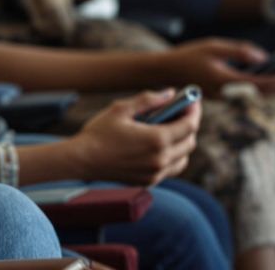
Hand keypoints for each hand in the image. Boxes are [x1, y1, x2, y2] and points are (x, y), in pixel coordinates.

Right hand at [68, 89, 198, 185]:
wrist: (82, 160)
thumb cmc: (98, 132)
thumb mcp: (120, 109)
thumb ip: (148, 100)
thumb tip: (170, 93)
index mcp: (156, 139)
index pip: (189, 125)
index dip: (193, 111)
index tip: (192, 101)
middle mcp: (160, 159)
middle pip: (190, 142)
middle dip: (189, 125)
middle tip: (180, 112)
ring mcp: (156, 173)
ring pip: (184, 157)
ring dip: (182, 142)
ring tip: (169, 129)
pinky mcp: (149, 181)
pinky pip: (171, 169)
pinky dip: (172, 156)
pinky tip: (158, 146)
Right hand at [164, 38, 274, 94]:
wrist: (165, 71)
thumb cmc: (188, 56)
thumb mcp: (214, 46)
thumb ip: (239, 51)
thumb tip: (263, 58)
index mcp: (224, 80)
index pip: (259, 84)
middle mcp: (225, 93)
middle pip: (259, 93)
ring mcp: (221, 97)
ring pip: (251, 94)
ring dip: (266, 86)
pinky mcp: (218, 96)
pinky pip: (241, 92)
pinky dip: (253, 85)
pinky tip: (258, 75)